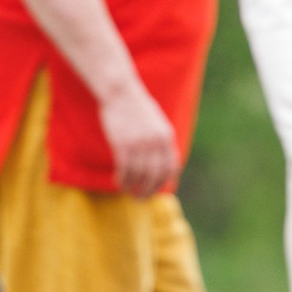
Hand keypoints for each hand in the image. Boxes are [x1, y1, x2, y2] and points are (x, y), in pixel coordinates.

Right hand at [97, 81, 180, 196]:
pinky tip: (120, 182)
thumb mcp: (156, 122)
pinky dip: (123, 179)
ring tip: (128, 191)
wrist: (120, 92)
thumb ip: (160, 140)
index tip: (157, 189)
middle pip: (156, 175)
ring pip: (139, 174)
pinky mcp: (124, 145)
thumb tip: (159, 160)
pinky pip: (125, 169)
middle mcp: (156, 142)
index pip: (171, 166)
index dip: (165, 181)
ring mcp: (140, 144)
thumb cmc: (136, 106)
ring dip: (134, 187)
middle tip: (141, 198)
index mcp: (167, 137)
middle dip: (149, 190)